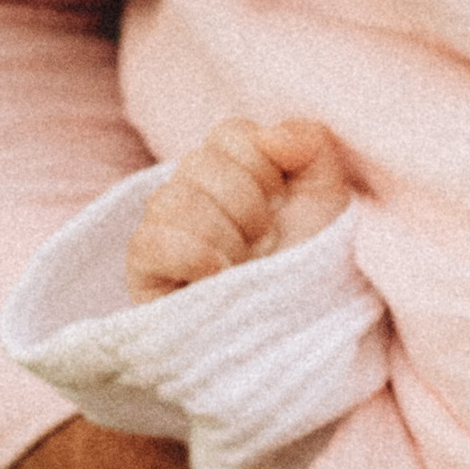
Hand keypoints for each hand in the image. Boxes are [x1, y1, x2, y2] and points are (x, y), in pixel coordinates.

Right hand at [126, 115, 351, 297]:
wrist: (298, 334)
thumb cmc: (308, 269)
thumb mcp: (327, 201)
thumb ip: (311, 145)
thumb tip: (273, 134)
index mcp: (232, 172)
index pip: (231, 133)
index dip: (264, 165)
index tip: (282, 203)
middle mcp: (191, 194)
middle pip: (201, 161)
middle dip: (248, 206)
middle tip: (263, 242)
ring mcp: (163, 231)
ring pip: (174, 199)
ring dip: (225, 236)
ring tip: (241, 266)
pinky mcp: (143, 272)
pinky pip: (149, 241)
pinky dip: (194, 258)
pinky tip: (218, 278)